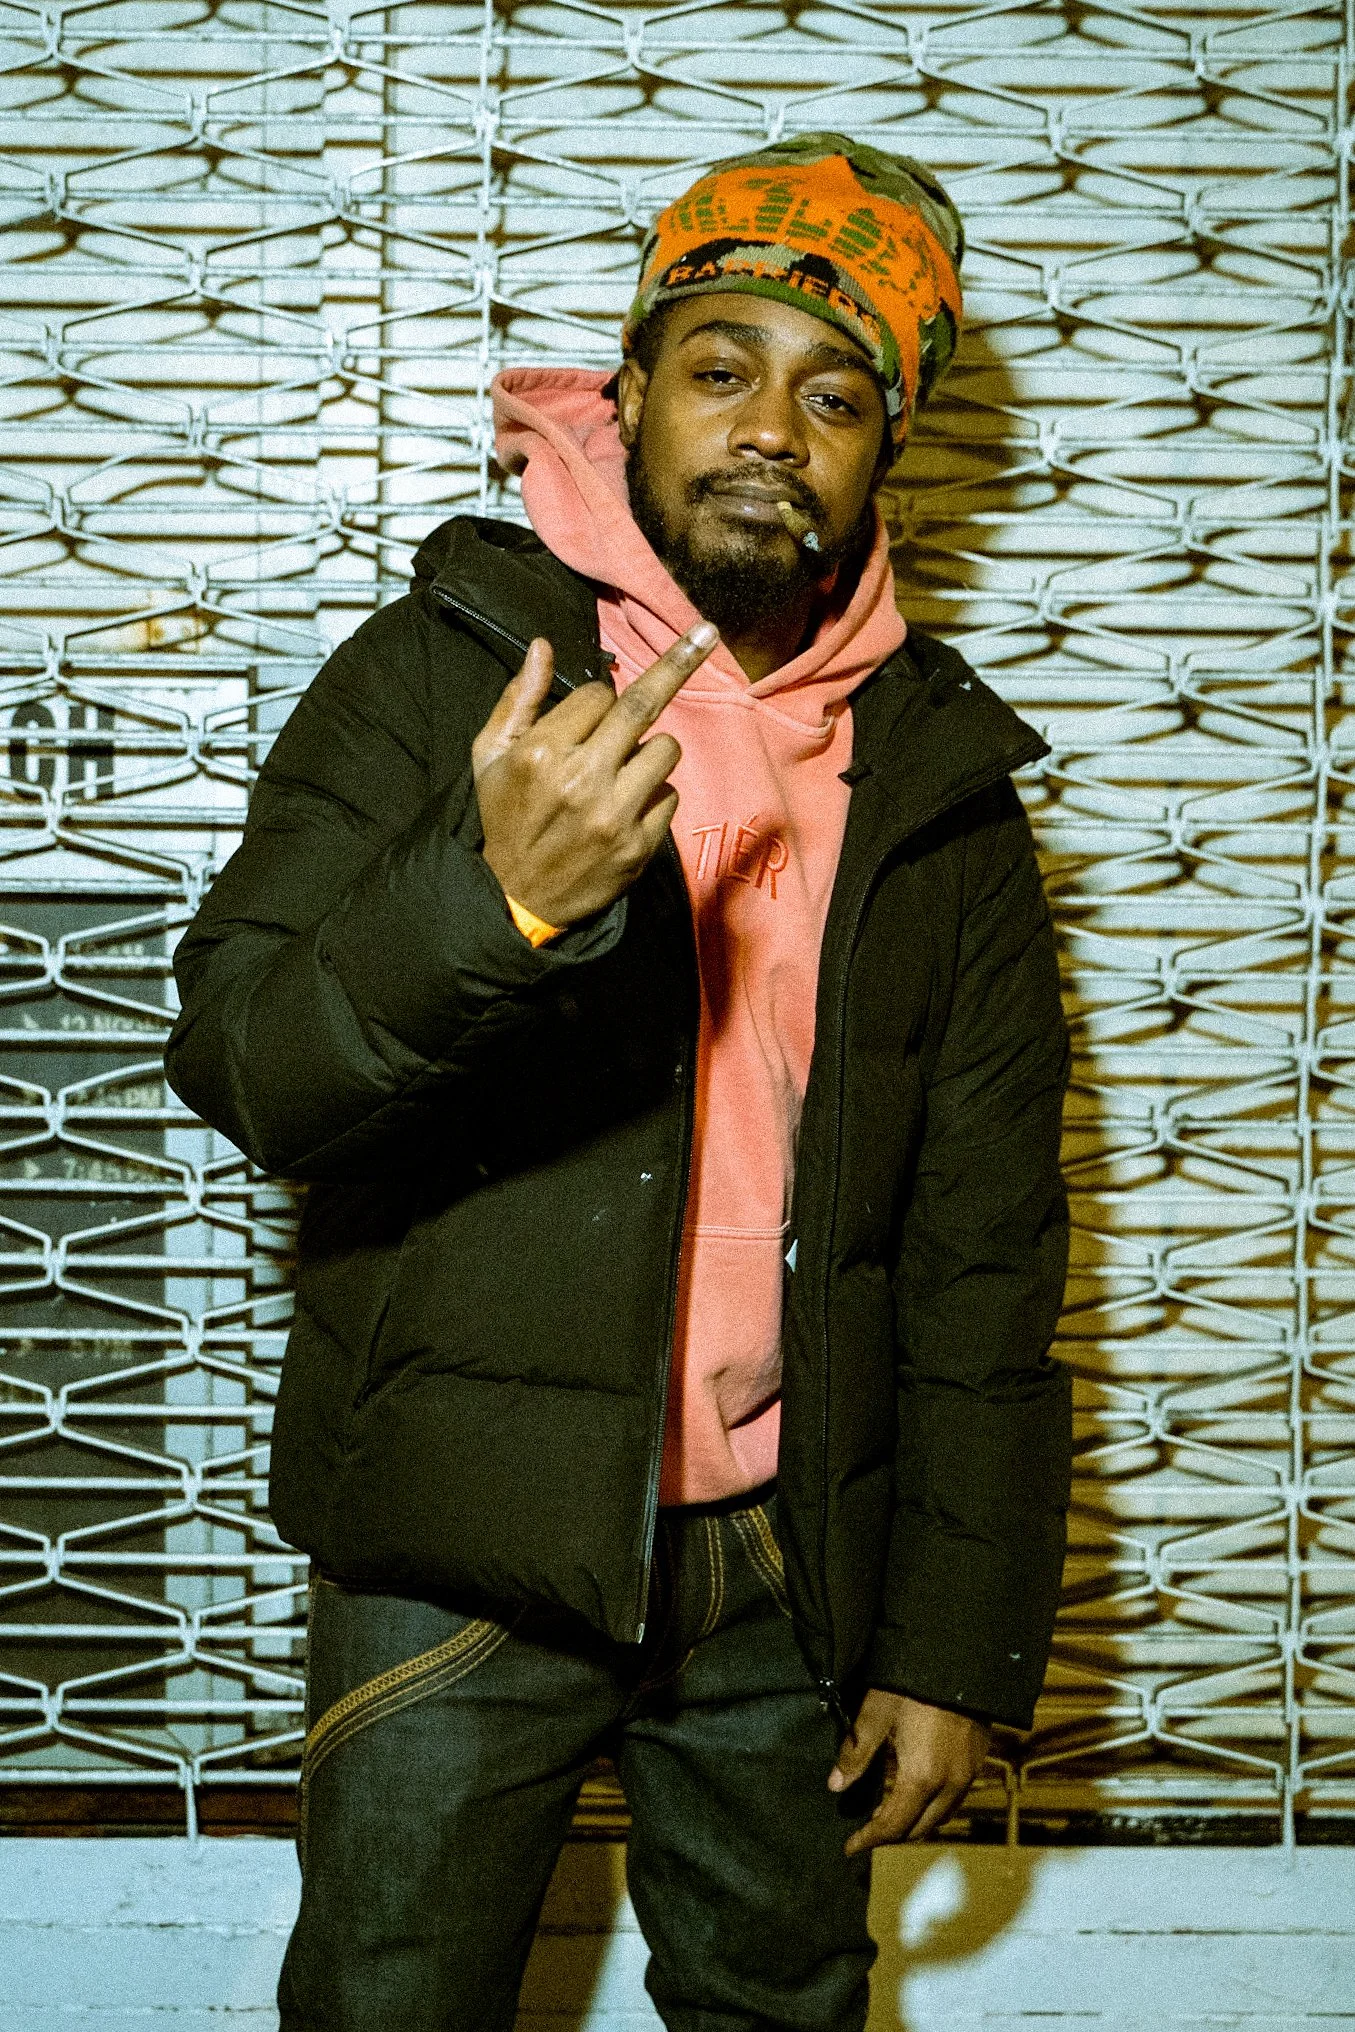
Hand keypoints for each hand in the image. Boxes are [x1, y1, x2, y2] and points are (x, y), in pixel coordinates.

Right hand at [472, 621, 717, 928]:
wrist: (515, 899)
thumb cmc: (503, 818)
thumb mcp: (489, 756)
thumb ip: (519, 700)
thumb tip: (543, 646)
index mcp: (542, 752)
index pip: (597, 694)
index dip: (596, 701)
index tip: (589, 716)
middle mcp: (582, 779)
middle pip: (644, 706)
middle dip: (676, 664)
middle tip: (705, 633)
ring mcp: (614, 815)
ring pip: (665, 750)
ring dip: (650, 751)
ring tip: (622, 772)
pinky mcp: (638, 846)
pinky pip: (669, 796)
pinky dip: (653, 796)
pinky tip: (625, 811)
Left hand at [828, 1689, 991, 1854]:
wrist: (961, 1658)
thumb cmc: (913, 1682)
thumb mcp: (877, 1713)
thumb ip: (856, 1752)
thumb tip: (835, 1785)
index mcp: (921, 1777)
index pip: (893, 1825)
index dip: (870, 1839)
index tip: (850, 1848)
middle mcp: (949, 1784)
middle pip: (919, 1828)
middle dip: (892, 1835)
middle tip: (867, 1830)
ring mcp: (968, 1773)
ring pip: (941, 1816)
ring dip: (915, 1823)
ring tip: (888, 1812)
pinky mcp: (977, 1759)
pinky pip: (955, 1799)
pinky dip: (933, 1806)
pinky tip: (918, 1790)